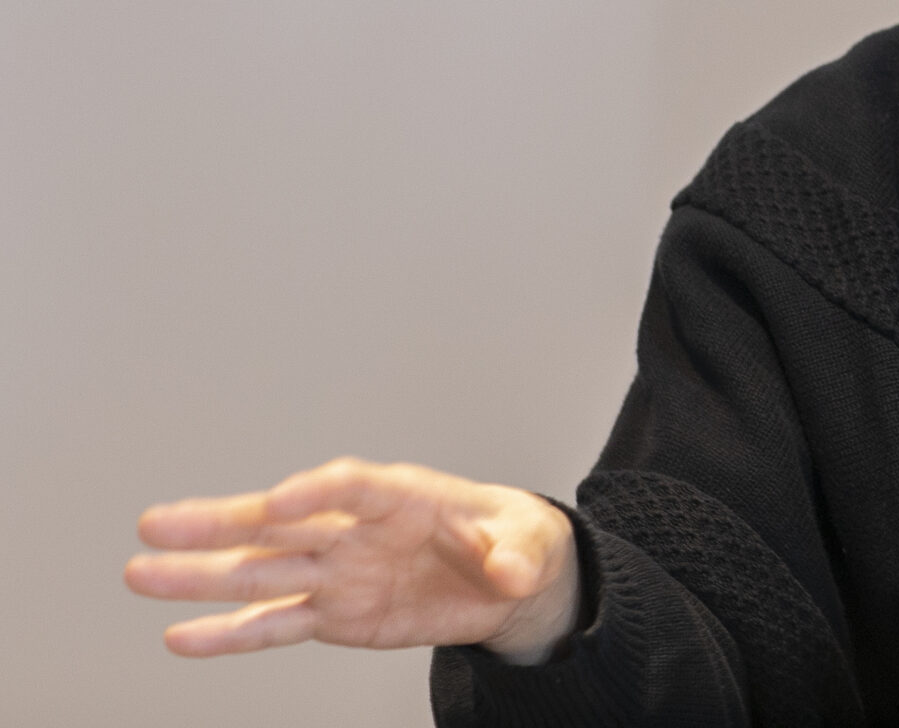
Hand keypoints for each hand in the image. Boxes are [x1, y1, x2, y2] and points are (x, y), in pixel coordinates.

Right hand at [125, 457, 579, 664]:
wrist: (508, 579)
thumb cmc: (515, 541)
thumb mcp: (532, 544)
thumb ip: (516, 556)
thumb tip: (507, 571)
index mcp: (403, 496)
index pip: (349, 486)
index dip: (313, 492)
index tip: (276, 504)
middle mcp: (356, 531)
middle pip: (281, 524)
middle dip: (221, 524)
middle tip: (158, 523)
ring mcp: (338, 572)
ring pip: (260, 572)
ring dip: (201, 577)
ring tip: (141, 573)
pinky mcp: (333, 613)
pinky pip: (274, 625)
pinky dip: (229, 635)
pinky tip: (180, 638)